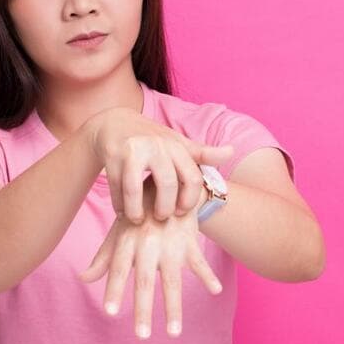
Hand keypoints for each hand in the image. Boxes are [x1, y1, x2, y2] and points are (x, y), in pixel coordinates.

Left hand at [77, 176, 219, 338]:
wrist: (166, 181)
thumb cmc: (139, 210)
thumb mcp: (119, 229)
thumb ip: (104, 257)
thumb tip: (83, 279)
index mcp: (127, 240)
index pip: (117, 269)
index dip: (114, 289)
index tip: (110, 312)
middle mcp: (147, 243)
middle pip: (144, 281)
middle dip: (143, 309)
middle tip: (141, 335)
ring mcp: (170, 243)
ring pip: (172, 279)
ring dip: (173, 307)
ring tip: (173, 332)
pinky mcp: (189, 240)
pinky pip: (198, 261)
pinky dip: (207, 275)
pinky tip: (214, 290)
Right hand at [87, 106, 233, 223]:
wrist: (114, 123)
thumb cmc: (152, 139)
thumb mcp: (178, 144)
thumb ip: (203, 153)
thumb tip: (231, 151)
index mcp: (176, 145)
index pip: (193, 178)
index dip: (189, 201)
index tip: (181, 212)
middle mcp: (156, 145)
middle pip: (166, 185)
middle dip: (164, 208)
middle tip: (161, 218)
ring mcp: (133, 149)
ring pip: (135, 189)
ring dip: (136, 211)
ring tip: (138, 219)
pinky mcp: (112, 155)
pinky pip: (116, 188)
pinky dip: (119, 205)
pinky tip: (122, 211)